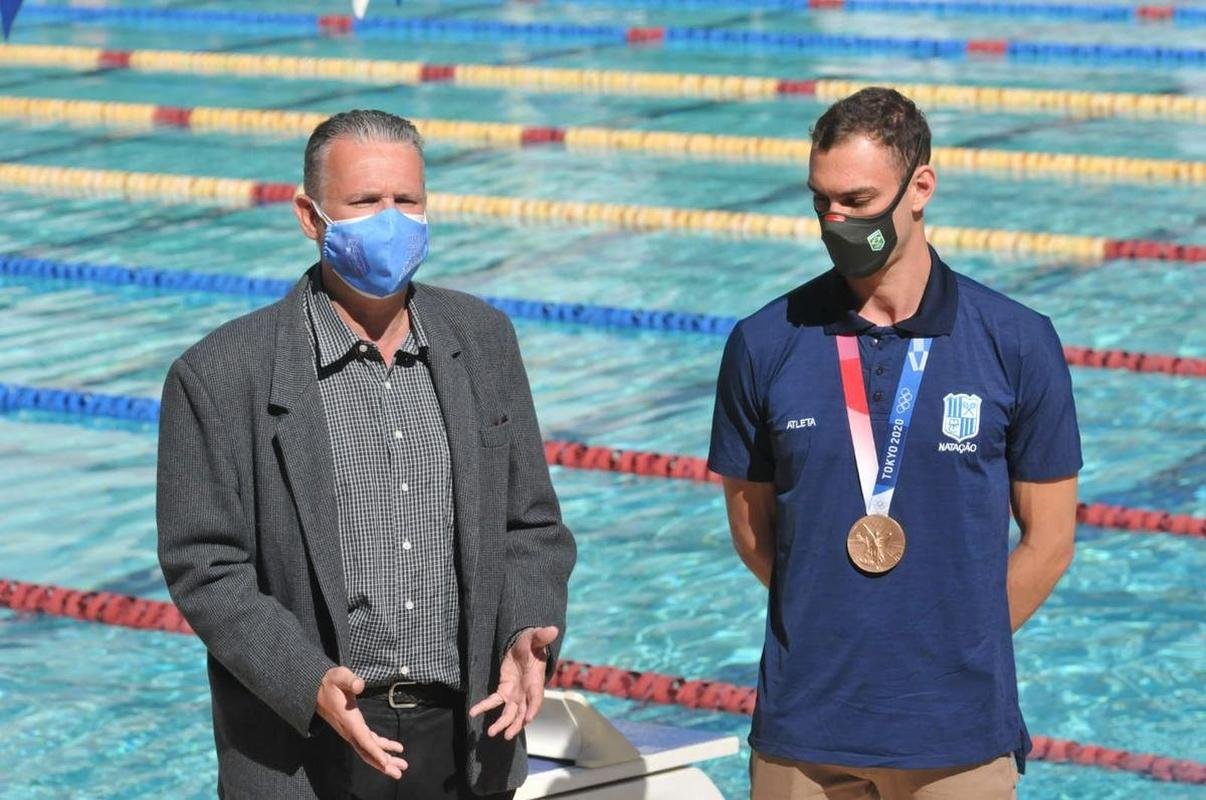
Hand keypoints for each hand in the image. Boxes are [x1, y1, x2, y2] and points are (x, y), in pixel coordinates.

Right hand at [315, 666, 407, 778]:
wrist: (315, 690)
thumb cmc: (329, 682)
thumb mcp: (339, 676)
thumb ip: (350, 680)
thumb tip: (360, 684)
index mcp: (349, 720)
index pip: (363, 739)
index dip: (374, 751)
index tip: (385, 761)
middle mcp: (350, 730)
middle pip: (367, 752)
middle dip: (383, 764)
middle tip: (400, 772)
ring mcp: (351, 731)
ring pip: (368, 750)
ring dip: (385, 759)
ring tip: (402, 766)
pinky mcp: (354, 728)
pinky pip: (369, 742)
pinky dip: (381, 747)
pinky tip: (394, 748)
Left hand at [468, 626, 558, 740]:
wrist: (525, 647)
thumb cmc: (532, 643)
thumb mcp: (535, 637)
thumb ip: (542, 636)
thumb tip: (552, 630)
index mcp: (535, 680)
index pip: (536, 697)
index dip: (533, 708)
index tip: (527, 719)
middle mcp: (526, 691)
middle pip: (522, 712)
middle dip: (515, 724)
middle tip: (506, 735)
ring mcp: (515, 693)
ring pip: (510, 713)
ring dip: (502, 723)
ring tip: (491, 733)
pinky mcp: (504, 690)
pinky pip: (494, 701)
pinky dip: (484, 707)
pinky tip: (473, 713)